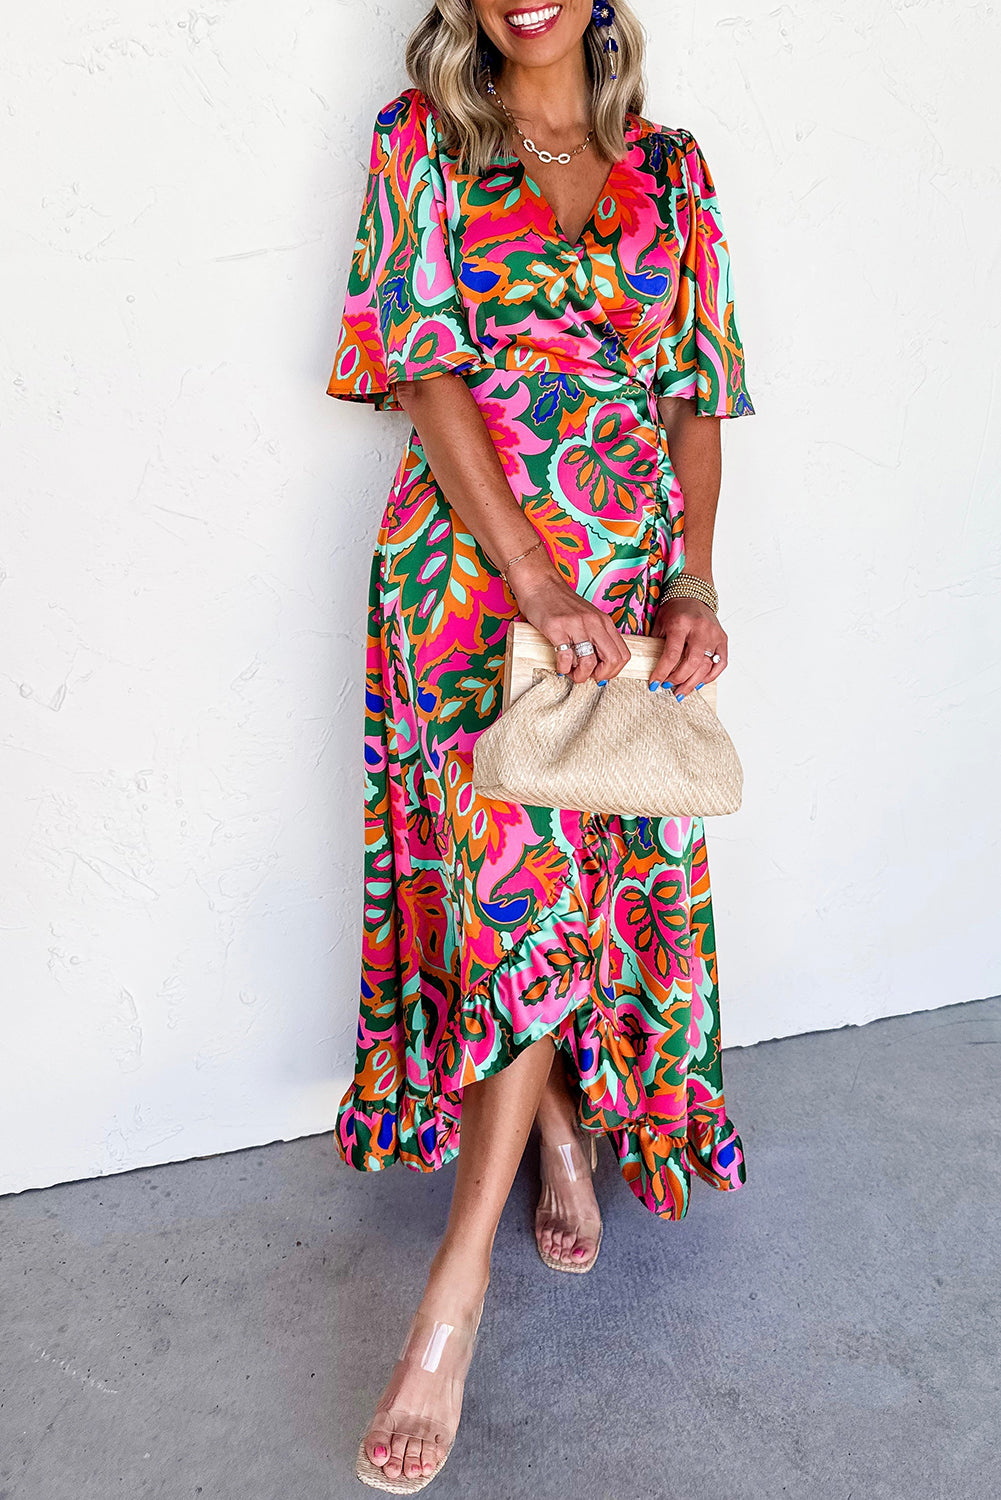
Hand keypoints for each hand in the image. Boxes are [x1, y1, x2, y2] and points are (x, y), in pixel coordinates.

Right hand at [506, 551, 629, 684]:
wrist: (540, 583)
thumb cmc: (561, 603)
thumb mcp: (588, 617)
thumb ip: (596, 636)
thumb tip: (600, 664)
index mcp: (604, 622)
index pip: (623, 654)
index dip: (614, 671)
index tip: (600, 673)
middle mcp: (594, 623)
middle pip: (613, 660)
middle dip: (601, 676)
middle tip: (589, 676)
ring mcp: (576, 625)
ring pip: (589, 662)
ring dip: (581, 675)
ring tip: (572, 672)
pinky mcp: (557, 628)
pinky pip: (566, 657)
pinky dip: (564, 668)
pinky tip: (560, 665)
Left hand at [649, 598, 727, 698]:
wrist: (693, 594)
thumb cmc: (674, 610)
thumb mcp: (660, 623)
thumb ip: (657, 644)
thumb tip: (651, 669)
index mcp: (681, 624)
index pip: (672, 654)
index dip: (662, 672)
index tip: (655, 684)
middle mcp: (700, 629)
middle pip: (692, 663)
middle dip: (678, 679)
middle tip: (668, 687)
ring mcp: (714, 634)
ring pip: (707, 666)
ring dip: (693, 683)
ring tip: (681, 692)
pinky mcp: (723, 639)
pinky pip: (720, 663)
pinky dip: (710, 676)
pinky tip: (698, 683)